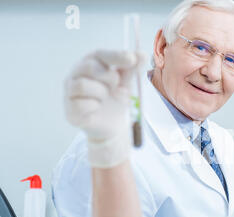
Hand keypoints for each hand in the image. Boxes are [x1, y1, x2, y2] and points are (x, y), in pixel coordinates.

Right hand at [65, 49, 146, 167]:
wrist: (113, 124)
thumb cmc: (116, 98)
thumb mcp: (126, 82)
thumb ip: (132, 69)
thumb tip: (142, 54)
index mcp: (91, 63)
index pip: (100, 54)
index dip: (116, 55)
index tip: (132, 59)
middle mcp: (76, 74)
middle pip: (89, 67)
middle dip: (109, 77)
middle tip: (117, 86)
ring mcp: (70, 92)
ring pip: (82, 85)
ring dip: (101, 94)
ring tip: (105, 99)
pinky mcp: (69, 110)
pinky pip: (80, 105)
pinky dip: (94, 107)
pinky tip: (97, 109)